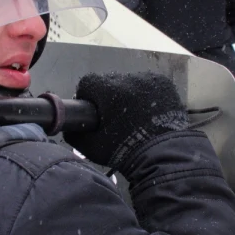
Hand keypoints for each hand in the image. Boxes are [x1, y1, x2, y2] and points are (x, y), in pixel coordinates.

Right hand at [64, 71, 187, 171]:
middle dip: (108, 96)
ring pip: (130, 83)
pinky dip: (146, 95)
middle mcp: (128, 78)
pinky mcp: (165, 84)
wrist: (163, 156)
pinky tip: (148, 113)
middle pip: (109, 81)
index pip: (88, 82)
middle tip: (115, 118)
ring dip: (128, 95)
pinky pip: (148, 85)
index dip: (87, 96)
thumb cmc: (124, 151)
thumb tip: (69, 127)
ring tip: (134, 117)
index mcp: (108, 89)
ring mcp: (149, 79)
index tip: (93, 111)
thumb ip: (74, 134)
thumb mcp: (91, 147)